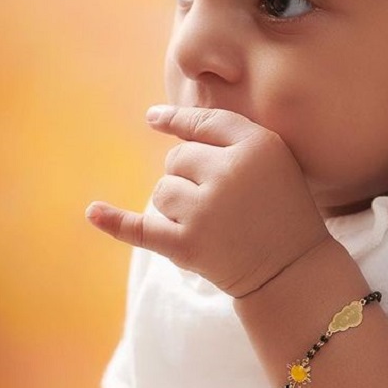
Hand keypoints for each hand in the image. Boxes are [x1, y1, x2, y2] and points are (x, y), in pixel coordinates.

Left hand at [86, 106, 331, 297]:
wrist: (293, 270)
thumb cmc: (285, 211)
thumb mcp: (275, 160)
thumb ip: (230, 134)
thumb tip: (157, 117)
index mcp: (257, 145)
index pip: (204, 124)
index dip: (179, 120)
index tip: (153, 118)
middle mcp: (230, 172)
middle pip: (178, 158)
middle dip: (191, 177)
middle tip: (224, 204)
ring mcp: (206, 210)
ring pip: (162, 191)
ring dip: (178, 206)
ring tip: (214, 225)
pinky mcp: (187, 246)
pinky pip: (140, 228)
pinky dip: (115, 222)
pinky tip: (93, 212)